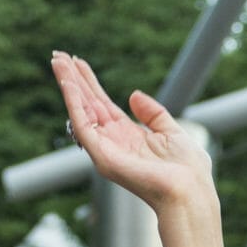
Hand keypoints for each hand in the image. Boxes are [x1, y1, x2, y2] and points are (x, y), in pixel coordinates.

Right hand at [53, 52, 215, 214]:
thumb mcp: (172, 132)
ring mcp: (105, 149)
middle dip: (73, 79)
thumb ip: (153, 114)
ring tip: (57, 60)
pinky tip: (68, 82)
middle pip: (88, 104)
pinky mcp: (101, 155)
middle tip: (58, 55)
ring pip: (80, 110)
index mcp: (129, 136)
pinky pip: (83, 124)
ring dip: (68, 85)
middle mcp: (113, 142)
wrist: (190, 191)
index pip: (103, 104)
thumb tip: (134, 95)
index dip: (91, 83)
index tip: (78, 63)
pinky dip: (74, 102)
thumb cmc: (188, 170)